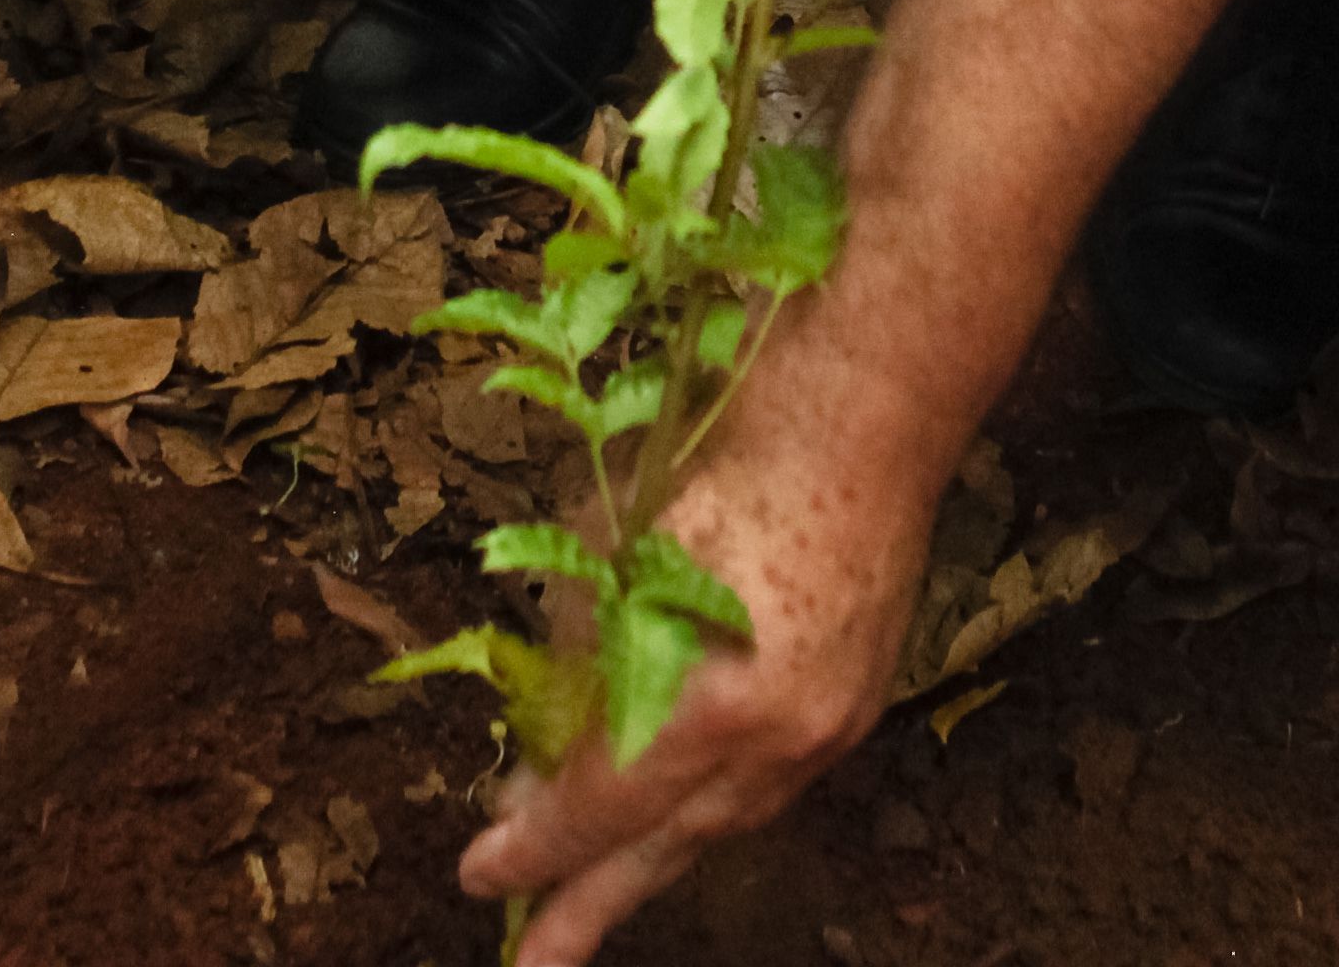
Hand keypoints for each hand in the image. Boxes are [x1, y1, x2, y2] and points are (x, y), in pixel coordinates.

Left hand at [461, 409, 937, 963]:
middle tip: (530, 964)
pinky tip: (676, 816)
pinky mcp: (851, 715)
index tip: (481, 871)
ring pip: (721, 828)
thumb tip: (538, 761)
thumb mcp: (611, 563)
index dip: (536, 844)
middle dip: (589, 907)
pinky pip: (765, 789)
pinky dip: (711, 806)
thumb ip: (575, 667)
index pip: (601, 806)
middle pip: (663, 851)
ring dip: (652, 858)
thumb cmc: (719, 469)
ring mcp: (823, 736)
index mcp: (707, 705)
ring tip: (596, 897)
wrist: (857, 426)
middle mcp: (774, 743)